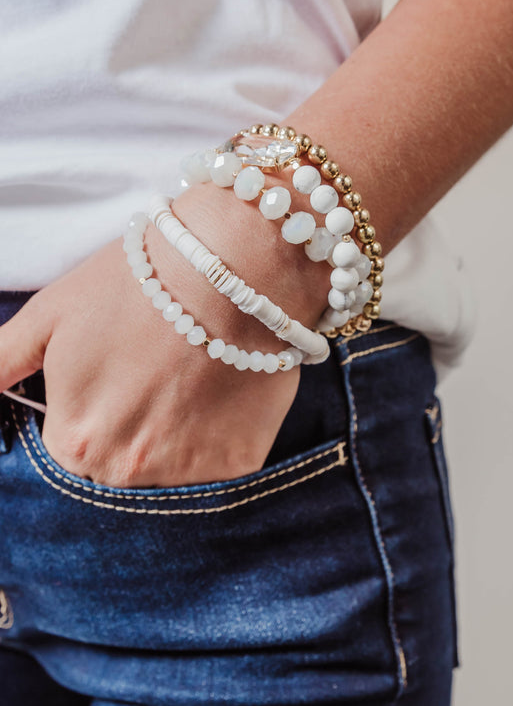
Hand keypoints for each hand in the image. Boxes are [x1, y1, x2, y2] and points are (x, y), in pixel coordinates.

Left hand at [0, 180, 329, 487]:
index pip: (74, 450)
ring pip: (172, 471)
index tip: (120, 378)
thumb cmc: (136, 282)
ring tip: (190, 378)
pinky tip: (220, 392)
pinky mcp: (238, 466)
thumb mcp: (48, 317)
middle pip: (122, 466)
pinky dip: (221, 438)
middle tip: (157, 375)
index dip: (97, 411)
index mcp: (74, 442)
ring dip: (179, 436)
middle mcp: (126, 471)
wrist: (230, 264)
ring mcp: (186, 474)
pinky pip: (221, 469)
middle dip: (135, 429)